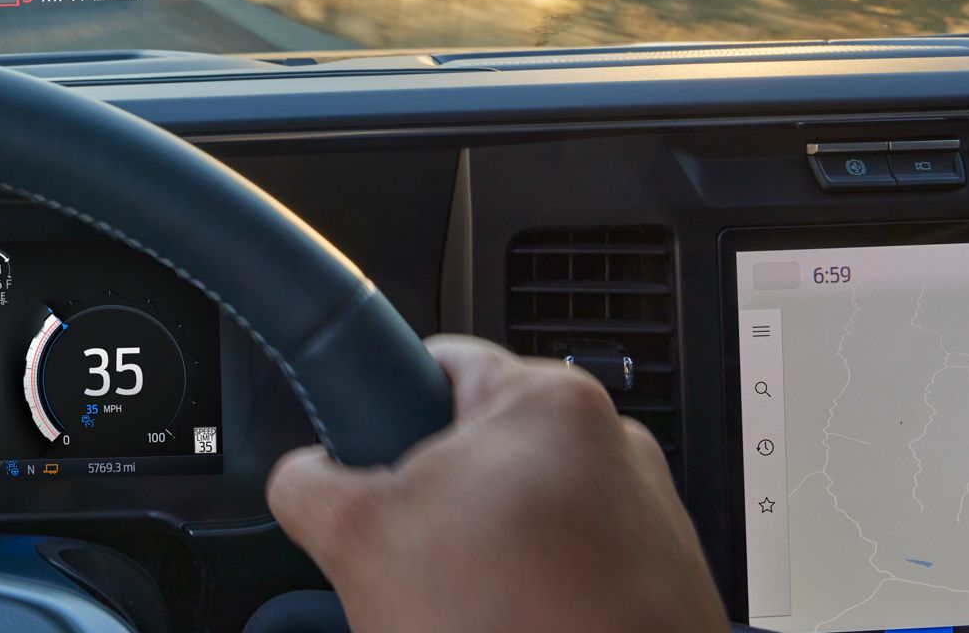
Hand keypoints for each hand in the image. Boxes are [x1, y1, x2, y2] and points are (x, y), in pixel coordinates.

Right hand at [267, 335, 725, 631]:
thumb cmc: (512, 626)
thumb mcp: (358, 541)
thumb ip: (310, 482)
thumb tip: (304, 477)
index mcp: (549, 400)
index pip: (435, 362)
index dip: (381, 409)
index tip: (368, 460)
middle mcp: (616, 444)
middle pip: (479, 446)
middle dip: (436, 503)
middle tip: (411, 557)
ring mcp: (651, 515)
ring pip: (526, 511)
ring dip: (487, 552)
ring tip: (468, 604)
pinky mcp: (664, 580)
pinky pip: (572, 563)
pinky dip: (536, 590)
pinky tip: (510, 623)